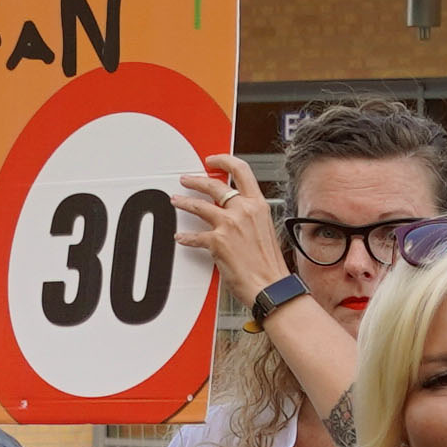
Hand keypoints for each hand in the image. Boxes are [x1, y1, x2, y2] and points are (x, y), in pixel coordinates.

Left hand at [182, 153, 290, 301]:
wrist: (271, 286)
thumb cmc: (270, 264)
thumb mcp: (265, 229)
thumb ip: (250, 216)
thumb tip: (237, 211)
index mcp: (258, 205)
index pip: (241, 170)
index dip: (223, 161)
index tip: (212, 160)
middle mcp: (244, 210)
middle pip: (214, 185)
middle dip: (196, 180)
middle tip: (186, 180)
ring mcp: (229, 225)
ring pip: (199, 205)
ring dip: (184, 202)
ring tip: (176, 200)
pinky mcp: (217, 242)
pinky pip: (195, 236)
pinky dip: (186, 237)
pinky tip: (180, 237)